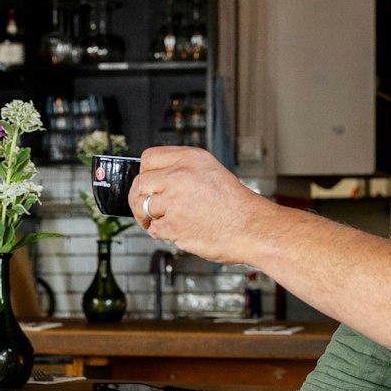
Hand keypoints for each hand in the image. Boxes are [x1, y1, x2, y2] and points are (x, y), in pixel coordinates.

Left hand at [129, 146, 274, 263]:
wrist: (252, 228)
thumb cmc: (236, 205)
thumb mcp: (211, 172)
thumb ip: (182, 171)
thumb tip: (155, 179)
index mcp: (190, 158)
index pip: (148, 158)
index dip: (144, 173)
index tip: (146, 184)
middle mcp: (179, 175)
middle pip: (140, 183)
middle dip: (138, 198)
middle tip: (144, 209)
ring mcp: (174, 200)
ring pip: (143, 206)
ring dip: (150, 218)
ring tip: (164, 222)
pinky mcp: (173, 224)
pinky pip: (154, 228)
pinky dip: (162, 233)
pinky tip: (178, 231)